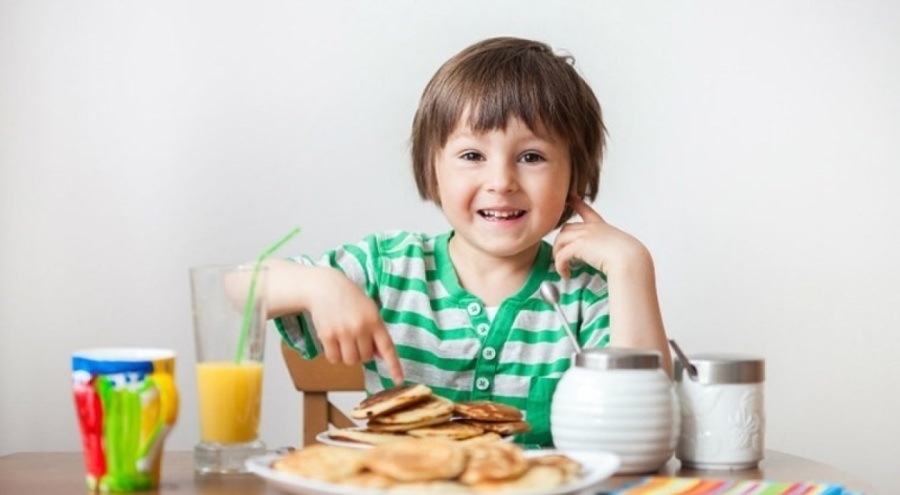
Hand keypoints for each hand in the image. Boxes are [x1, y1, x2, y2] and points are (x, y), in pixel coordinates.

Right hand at [306, 270, 404, 384]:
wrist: (324, 287)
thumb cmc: (350, 299)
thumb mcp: (369, 310)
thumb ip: (376, 332)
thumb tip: (380, 355)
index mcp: (375, 320)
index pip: (387, 348)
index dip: (394, 366)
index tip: (399, 380)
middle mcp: (360, 327)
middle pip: (366, 358)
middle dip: (362, 352)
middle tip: (355, 337)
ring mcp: (343, 332)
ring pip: (350, 361)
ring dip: (348, 355)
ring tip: (344, 339)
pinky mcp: (327, 336)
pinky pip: (334, 359)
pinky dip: (334, 355)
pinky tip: (334, 340)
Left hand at [553, 196, 650, 278]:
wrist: (630, 259)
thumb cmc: (629, 258)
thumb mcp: (620, 247)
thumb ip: (609, 248)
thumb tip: (607, 259)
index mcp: (601, 226)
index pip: (586, 210)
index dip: (576, 203)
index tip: (570, 198)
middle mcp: (591, 227)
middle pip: (565, 229)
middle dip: (560, 242)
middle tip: (563, 257)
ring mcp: (584, 234)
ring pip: (560, 241)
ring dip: (557, 254)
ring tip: (562, 267)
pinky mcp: (578, 245)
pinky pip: (561, 255)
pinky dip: (560, 266)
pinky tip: (565, 274)